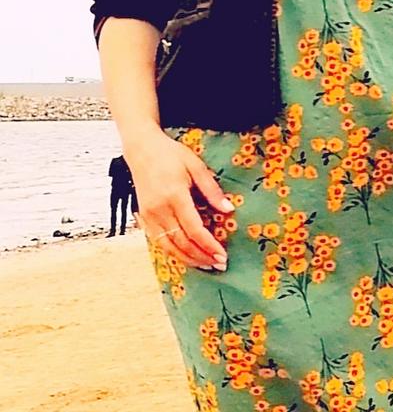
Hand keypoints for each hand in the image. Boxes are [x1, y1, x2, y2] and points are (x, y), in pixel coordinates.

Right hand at [125, 128, 233, 270]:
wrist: (142, 149)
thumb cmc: (171, 154)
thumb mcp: (196, 165)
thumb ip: (211, 189)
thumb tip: (228, 209)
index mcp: (174, 195)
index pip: (194, 229)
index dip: (209, 245)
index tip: (222, 255)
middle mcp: (159, 209)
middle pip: (182, 242)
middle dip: (202, 256)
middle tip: (219, 264)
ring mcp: (149, 216)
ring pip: (169, 247)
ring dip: (188, 259)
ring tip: (206, 265)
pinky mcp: (143, 218)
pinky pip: (159, 242)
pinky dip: (174, 253)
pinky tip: (187, 256)